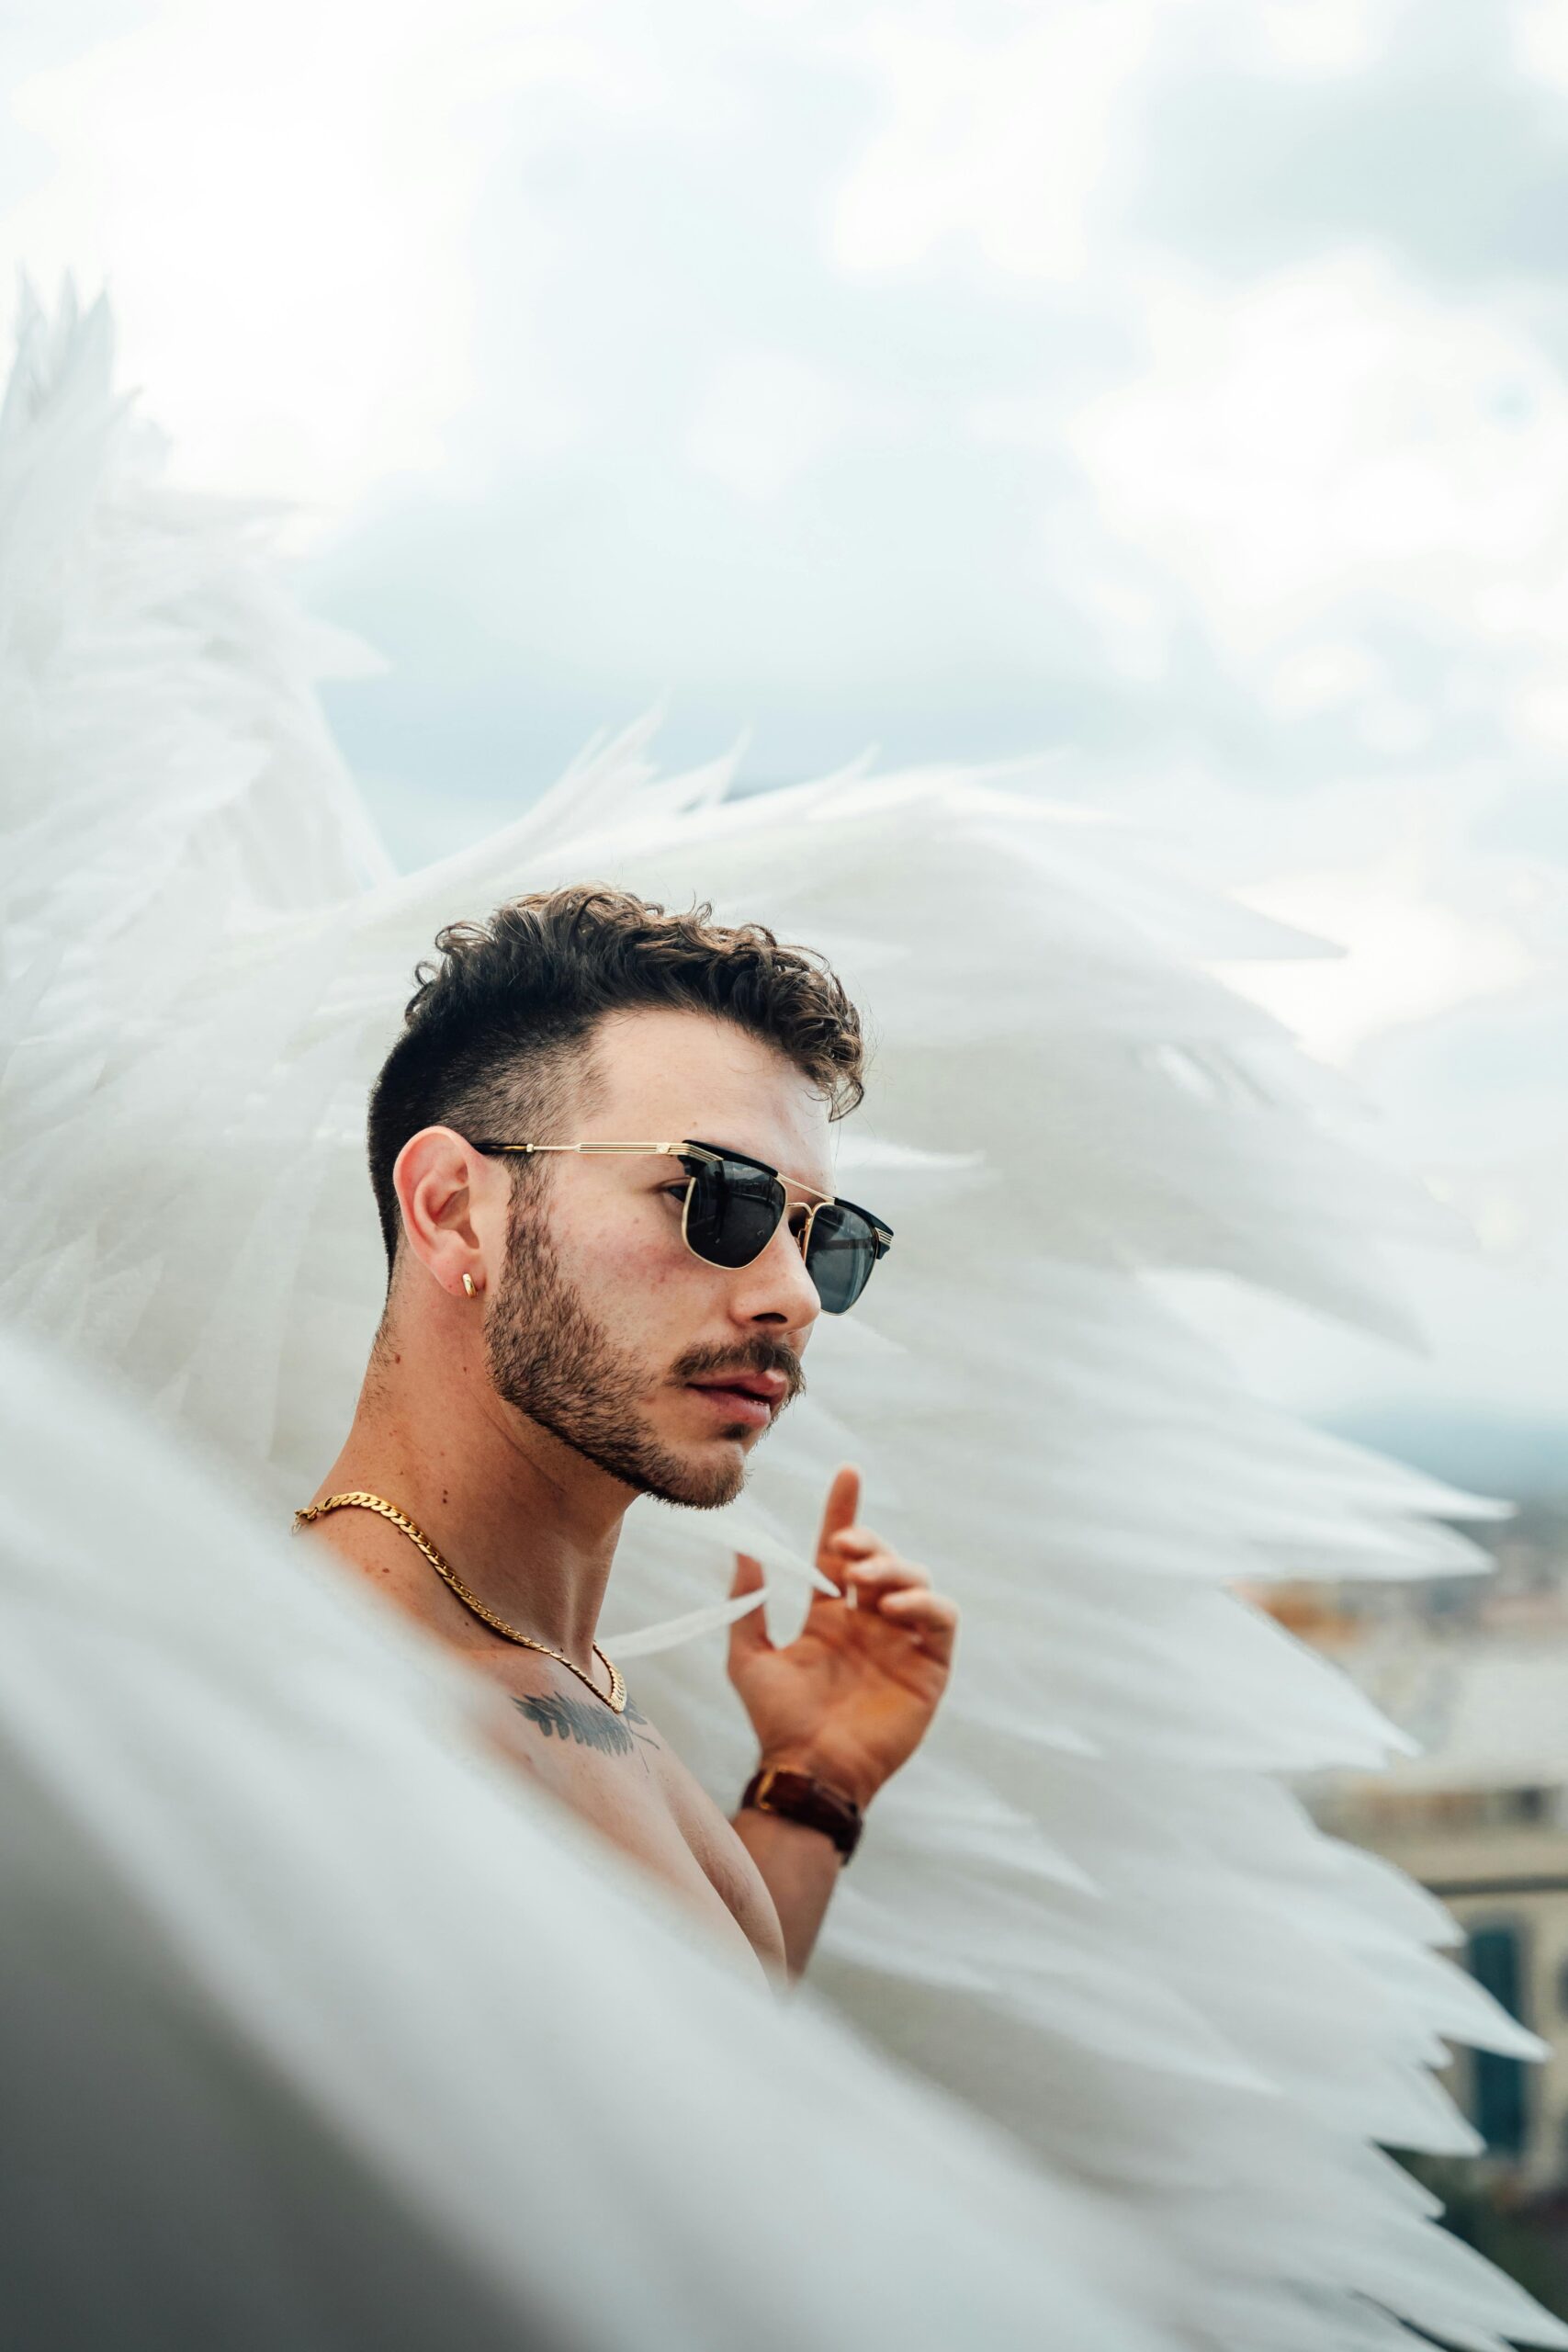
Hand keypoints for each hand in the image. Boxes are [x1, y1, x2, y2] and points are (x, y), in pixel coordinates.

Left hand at [726, 1465, 957, 1811]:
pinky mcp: (929, 1668)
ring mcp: (901, 1644)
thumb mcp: (749, 1656)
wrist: (809, 1770)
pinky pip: (942, 1621)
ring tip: (866, 1580)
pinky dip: (926, 1604)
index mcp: (830, 1618)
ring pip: (916, 1582)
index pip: (842, 1552)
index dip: (845, 1511)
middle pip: (883, 1561)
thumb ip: (746, 1603)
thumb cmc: (778, 1721)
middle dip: (870, 1542)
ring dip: (895, 1569)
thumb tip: (741, 1547)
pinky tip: (896, 1607)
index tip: (847, 1473)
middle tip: (847, 1548)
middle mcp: (869, 1625)